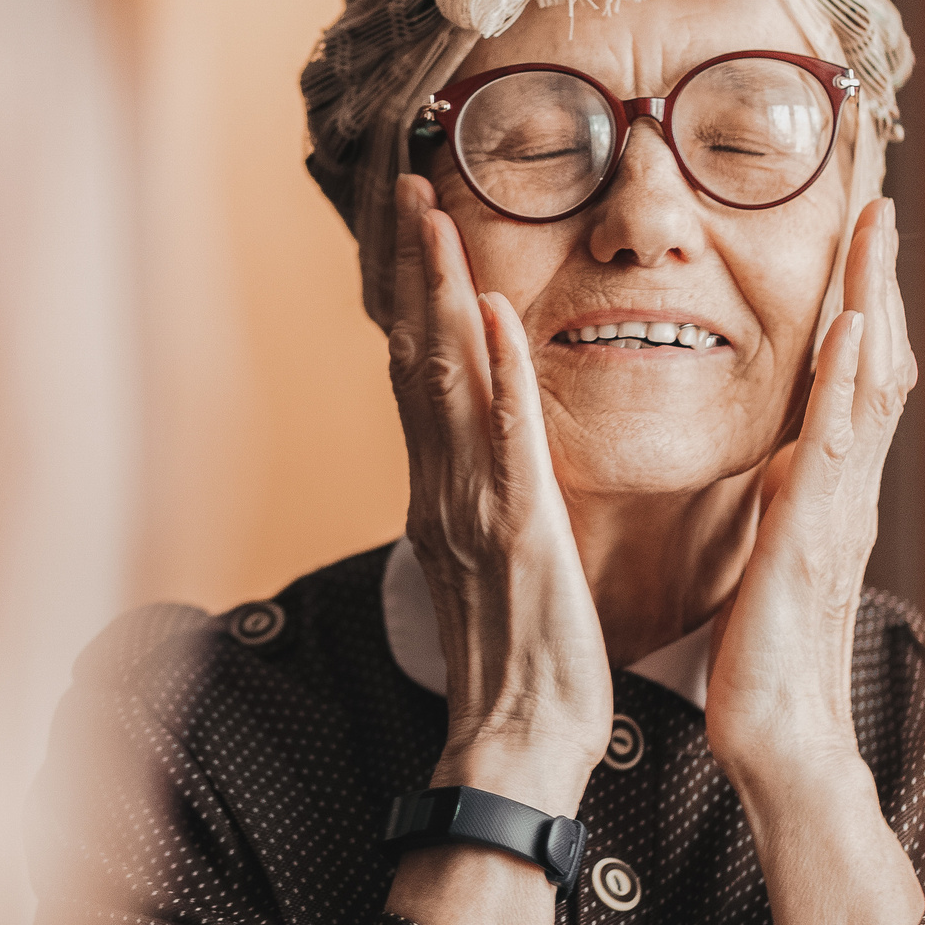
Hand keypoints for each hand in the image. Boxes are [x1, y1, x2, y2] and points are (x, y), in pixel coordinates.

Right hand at [387, 172, 610, 816]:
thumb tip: (486, 438)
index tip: (408, 214)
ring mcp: (472, 508)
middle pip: (412, 352)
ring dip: (438, 291)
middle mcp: (442, 486)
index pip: (415, 366)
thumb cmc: (520, 660)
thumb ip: (484, 490)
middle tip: (403, 180)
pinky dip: (496, 375)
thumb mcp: (495, 557)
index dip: (409, 286)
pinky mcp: (517, 535)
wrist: (514, 744)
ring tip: (433, 213)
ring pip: (444, 380)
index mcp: (442, 489)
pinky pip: (504, 443)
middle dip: (408, 263)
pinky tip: (492, 315)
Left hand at [706, 195, 913, 780]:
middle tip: (881, 201)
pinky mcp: (811, 536)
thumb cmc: (765, 658)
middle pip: (876, 363)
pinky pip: (834, 445)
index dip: (861, 305)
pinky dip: (847, 383)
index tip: (859, 237)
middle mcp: (846, 488)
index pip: (853, 378)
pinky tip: (852, 330)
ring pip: (869, 386)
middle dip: (878, 281)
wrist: (780, 739)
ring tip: (877, 232)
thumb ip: (785, 501)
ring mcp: (837, 508)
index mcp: (829, 489)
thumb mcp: (770, 554)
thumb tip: (786, 456)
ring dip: (873, 304)